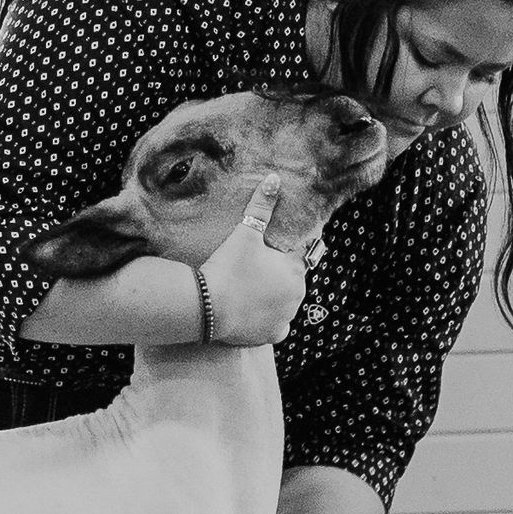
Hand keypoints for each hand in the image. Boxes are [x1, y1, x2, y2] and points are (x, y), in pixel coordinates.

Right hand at [200, 175, 307, 345]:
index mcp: (295, 270)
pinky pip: (276, 326)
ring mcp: (285, 317)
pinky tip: (255, 311)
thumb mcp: (244, 234)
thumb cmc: (228, 268)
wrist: (208, 307)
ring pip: (286, 302)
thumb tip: (274, 179)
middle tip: (259, 264)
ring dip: (276, 295)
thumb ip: (261, 206)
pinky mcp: (271, 335)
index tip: (278, 244)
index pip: (304, 252)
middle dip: (281, 271)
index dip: (291, 245)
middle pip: (294, 278)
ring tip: (253, 286)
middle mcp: (297, 296)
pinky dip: (268, 319)